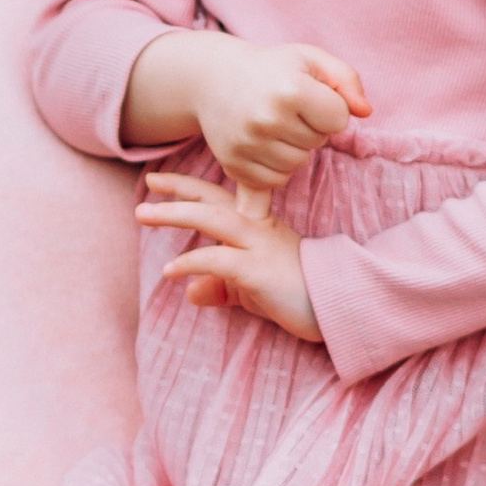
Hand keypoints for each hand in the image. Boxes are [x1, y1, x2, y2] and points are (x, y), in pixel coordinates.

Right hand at [124, 31, 369, 191]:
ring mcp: (247, 145)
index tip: (309, 94)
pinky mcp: (234, 164)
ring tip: (276, 124)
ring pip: (297, 164)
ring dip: (294, 148)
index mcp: (290, 90)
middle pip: (318, 143)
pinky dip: (275, 165)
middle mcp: (266, 120)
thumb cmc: (270, 69)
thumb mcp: (310, 60)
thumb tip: (366, 112)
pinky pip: (275, 180)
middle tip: (287, 108)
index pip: (339, 119)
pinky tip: (264, 142)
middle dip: (310, 127)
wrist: (212, 79)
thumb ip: (346, 80)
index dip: (330, 107)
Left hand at [139, 172, 321, 339]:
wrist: (342, 306)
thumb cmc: (301, 297)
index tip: (158, 179)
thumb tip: (191, 293)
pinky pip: (219, 260)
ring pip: (213, 219)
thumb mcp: (255, 291)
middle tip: (148, 183)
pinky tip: (170, 270)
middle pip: (212, 200)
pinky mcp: (258, 271)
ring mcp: (259, 247)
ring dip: (176, 214)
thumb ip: (224, 288)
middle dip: (178, 190)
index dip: (188, 187)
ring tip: (144, 214)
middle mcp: (258, 230)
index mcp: (259, 228)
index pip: (219, 199)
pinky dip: (192, 261)